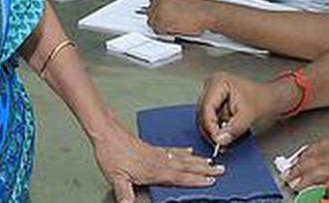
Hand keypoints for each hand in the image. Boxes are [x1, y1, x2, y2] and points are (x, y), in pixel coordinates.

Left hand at [92, 124, 222, 202]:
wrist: (107, 133)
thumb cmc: (111, 155)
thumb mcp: (116, 178)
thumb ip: (125, 194)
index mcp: (153, 171)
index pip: (179, 177)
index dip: (195, 180)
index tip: (211, 181)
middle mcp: (159, 162)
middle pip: (186, 166)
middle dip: (204, 169)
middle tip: (221, 169)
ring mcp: (157, 154)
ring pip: (183, 158)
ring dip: (198, 161)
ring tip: (212, 162)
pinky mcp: (152, 148)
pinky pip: (173, 150)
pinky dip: (183, 152)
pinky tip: (190, 152)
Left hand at [147, 0, 215, 35]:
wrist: (207, 13)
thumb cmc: (200, 9)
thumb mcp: (181, 0)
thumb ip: (170, 4)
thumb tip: (164, 12)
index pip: (152, 3)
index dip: (158, 12)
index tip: (164, 16)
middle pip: (149, 13)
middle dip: (158, 20)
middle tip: (170, 24)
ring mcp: (159, 10)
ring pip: (152, 23)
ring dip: (161, 27)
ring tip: (175, 26)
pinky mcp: (162, 21)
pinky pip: (157, 30)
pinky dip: (165, 33)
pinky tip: (176, 29)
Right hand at [196, 73, 284, 149]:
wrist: (270, 100)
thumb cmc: (263, 100)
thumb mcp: (249, 115)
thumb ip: (234, 128)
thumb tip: (219, 139)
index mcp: (218, 83)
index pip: (206, 108)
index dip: (210, 127)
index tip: (217, 141)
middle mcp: (211, 87)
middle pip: (203, 115)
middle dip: (212, 132)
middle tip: (221, 145)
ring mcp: (212, 97)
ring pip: (205, 121)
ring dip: (215, 133)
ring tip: (227, 140)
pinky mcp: (214, 106)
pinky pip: (211, 123)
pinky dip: (219, 131)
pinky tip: (228, 135)